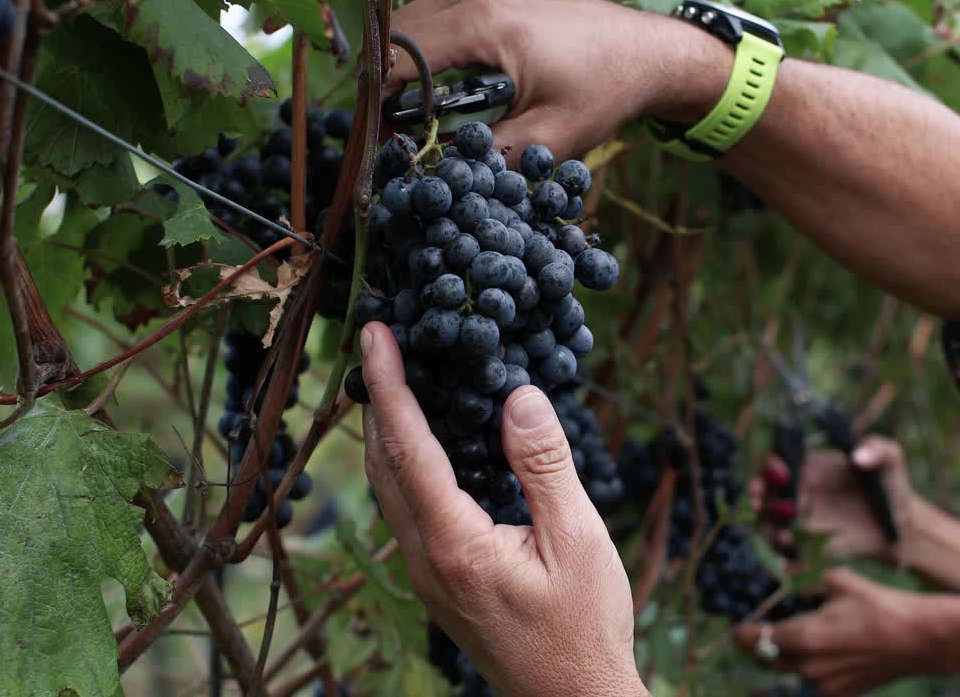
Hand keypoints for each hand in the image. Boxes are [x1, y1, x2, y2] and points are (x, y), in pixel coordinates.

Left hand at [358, 322, 646, 696]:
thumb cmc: (585, 627)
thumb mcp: (579, 540)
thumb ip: (545, 466)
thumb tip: (518, 396)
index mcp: (455, 544)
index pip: (408, 448)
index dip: (389, 385)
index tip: (374, 334)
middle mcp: (426, 559)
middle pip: (382, 464)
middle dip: (376, 398)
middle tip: (378, 342)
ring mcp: (427, 574)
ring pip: (388, 488)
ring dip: (385, 430)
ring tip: (393, 380)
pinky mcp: (439, 582)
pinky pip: (406, 508)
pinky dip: (404, 462)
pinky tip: (425, 444)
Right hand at [387, 0, 730, 160]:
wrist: (646, 52)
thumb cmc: (603, 91)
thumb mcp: (548, 139)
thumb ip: (486, 155)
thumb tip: (436, 176)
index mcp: (484, 23)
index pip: (399, 57)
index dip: (376, 101)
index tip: (374, 139)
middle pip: (395, 34)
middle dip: (381, 83)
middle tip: (385, 132)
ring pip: (410, 21)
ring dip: (400, 64)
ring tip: (405, 113)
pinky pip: (434, 14)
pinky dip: (423, 46)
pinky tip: (430, 84)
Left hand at [734, 569, 957, 696]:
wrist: (918, 639)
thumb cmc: (878, 605)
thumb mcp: (838, 581)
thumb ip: (803, 576)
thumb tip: (781, 566)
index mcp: (803, 637)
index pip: (754, 640)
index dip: (741, 634)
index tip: (737, 628)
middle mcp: (808, 666)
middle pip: (767, 660)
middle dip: (763, 646)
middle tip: (764, 632)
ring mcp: (824, 683)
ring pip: (791, 671)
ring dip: (789, 657)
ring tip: (803, 638)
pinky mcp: (840, 693)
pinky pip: (814, 682)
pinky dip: (813, 668)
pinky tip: (828, 652)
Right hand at [748, 435, 919, 561]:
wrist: (899, 524)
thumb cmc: (890, 483)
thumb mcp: (890, 458)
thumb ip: (878, 449)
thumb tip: (858, 457)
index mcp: (807, 464)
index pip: (776, 459)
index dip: (769, 464)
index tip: (779, 470)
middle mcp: (796, 489)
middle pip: (760, 489)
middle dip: (753, 492)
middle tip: (757, 499)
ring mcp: (798, 518)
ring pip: (764, 519)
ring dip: (763, 523)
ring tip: (781, 527)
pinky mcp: (806, 543)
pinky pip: (782, 547)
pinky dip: (778, 547)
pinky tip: (789, 543)